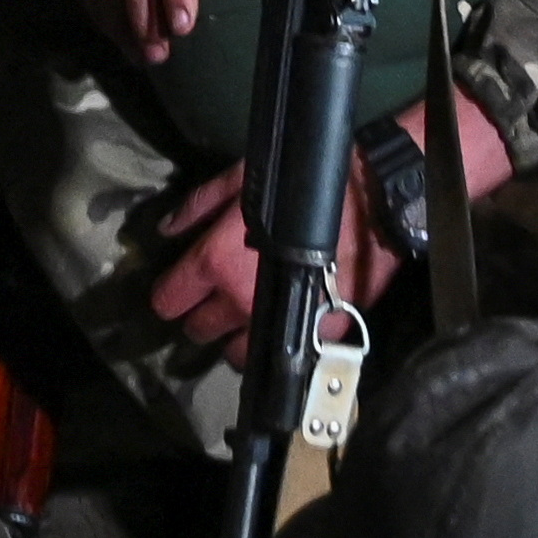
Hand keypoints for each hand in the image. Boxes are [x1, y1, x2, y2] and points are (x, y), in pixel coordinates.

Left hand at [149, 158, 392, 363]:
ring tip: (246, 318)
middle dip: (202, 316)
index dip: (169, 295)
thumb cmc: (302, 188)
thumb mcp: (244, 181)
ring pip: (233, 354)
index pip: (169, 301)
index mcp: (215, 262)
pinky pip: (276, 356)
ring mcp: (274, 323)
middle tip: (215, 299)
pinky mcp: (310, 335)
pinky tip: (277, 325)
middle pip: (198, 331)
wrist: (371, 205)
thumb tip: (166, 229)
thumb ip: (200, 205)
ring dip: (234, 338)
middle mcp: (238, 301)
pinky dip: (271, 345)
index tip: (178, 291)